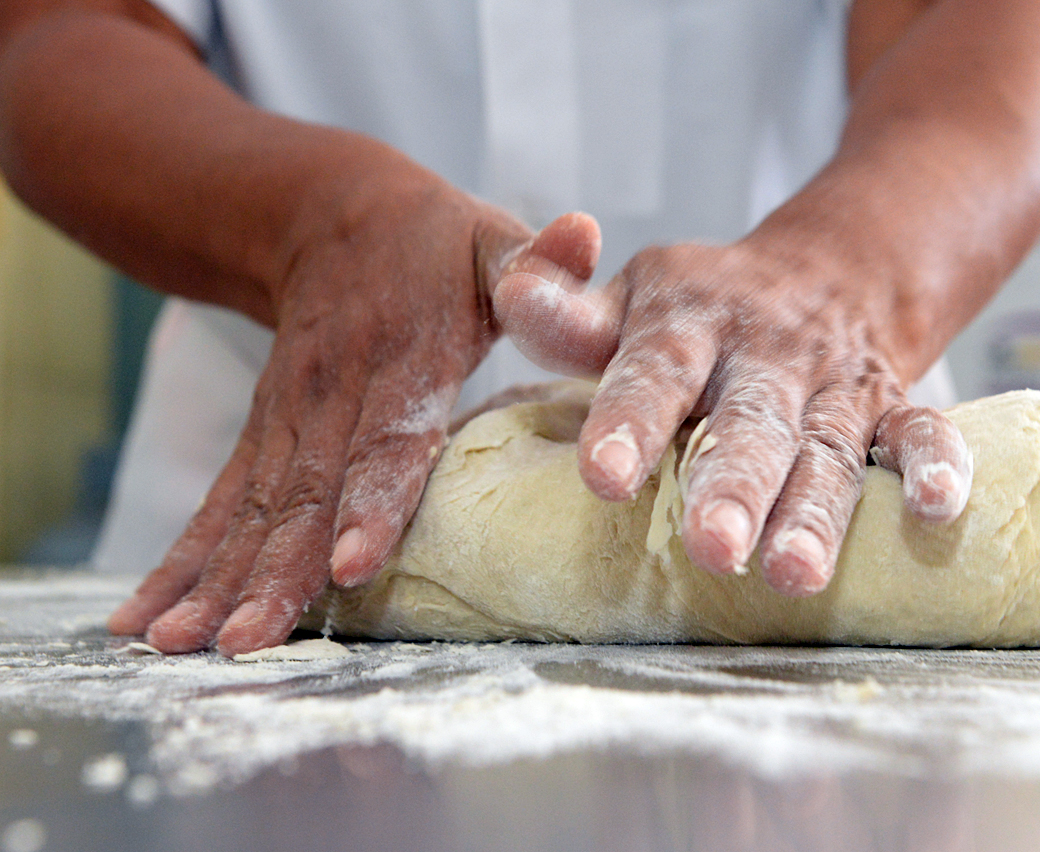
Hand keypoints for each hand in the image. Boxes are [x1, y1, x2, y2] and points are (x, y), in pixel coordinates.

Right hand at [106, 170, 601, 654]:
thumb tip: (585, 233)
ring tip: (180, 643)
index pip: (389, 436)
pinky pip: (222, 499)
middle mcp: (334, 392)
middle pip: (306, 491)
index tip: (352, 564)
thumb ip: (536, 261)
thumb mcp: (492, 240)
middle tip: (245, 641)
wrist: (332, 211)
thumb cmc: (437, 242)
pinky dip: (185, 558)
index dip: (372, 500)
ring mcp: (289, 415)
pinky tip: (153, 615)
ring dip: (218, 576)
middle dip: (276, 571)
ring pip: (255, 505)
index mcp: (404, 353)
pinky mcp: (264, 433)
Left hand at [495, 219, 972, 595]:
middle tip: (712, 548)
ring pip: (825, 447)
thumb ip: (565, 312)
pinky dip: (935, 463)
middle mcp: (763, 353)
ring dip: (815, 510)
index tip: (606, 476)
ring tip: (792, 572)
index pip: (654, 369)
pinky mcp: (888, 402)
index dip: (629, 421)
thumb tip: (511, 293)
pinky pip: (919, 428)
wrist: (825, 271)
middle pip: (748, 422)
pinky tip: (936, 508)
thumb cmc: (702, 310)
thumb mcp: (632, 298)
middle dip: (732, 485)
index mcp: (687, 322)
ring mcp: (830, 382)